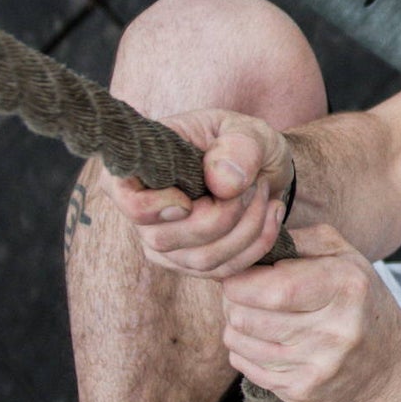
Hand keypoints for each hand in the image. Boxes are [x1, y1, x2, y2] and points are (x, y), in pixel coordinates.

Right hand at [106, 108, 293, 278]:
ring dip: (247, 228)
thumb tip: (222, 183)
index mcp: (143, 169)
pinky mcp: (193, 263)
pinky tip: (272, 214)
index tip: (192, 197)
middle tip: (254, 183)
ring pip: (201, 259)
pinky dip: (257, 244)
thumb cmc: (245, 144)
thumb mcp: (248, 131)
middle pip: (164, 239)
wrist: (264, 170)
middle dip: (223, 215)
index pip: (128, 202)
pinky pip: (223, 270)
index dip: (154, 208)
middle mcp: (145, 211)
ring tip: (264, 194)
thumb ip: (238, 147)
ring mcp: (166, 243)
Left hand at [218, 225, 400, 401]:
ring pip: (239, 343)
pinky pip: (246, 367)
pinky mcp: (304, 392)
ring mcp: (320, 366)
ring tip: (253, 316)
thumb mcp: (344, 256)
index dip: (240, 280)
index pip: (273, 288)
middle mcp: (335, 330)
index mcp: (345, 287)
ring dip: (235, 326)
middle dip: (232, 301)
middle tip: (241, 294)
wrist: (390, 363)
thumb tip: (254, 238)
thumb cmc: (358, 300)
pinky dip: (244, 351)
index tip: (238, 275)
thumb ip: (300, 239)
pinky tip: (263, 342)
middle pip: (247, 316)